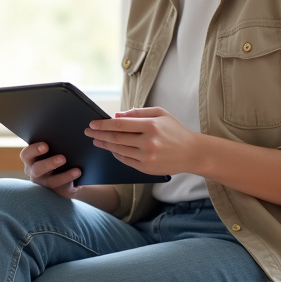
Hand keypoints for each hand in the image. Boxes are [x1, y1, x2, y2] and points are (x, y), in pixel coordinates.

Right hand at [20, 141, 80, 198]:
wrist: (68, 171)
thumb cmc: (58, 153)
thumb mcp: (54, 148)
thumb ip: (55, 142)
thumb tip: (68, 135)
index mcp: (30, 159)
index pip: (26, 154)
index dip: (34, 150)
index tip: (46, 146)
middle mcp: (34, 172)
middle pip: (37, 169)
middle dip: (49, 163)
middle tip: (63, 158)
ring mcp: (44, 184)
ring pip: (51, 181)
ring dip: (64, 176)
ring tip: (76, 170)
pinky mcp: (56, 191)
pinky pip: (62, 188)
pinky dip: (71, 180)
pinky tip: (79, 173)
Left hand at [85, 106, 199, 176]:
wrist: (192, 153)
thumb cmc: (175, 131)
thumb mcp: (160, 114)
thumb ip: (138, 113)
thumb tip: (117, 115)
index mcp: (151, 126)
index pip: (120, 124)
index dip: (103, 124)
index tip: (93, 123)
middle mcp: (148, 142)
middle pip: (116, 138)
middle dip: (99, 134)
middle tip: (89, 131)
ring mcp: (147, 157)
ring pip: (119, 150)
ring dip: (105, 145)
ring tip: (96, 140)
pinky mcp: (146, 168)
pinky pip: (125, 160)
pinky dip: (116, 154)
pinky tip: (111, 149)